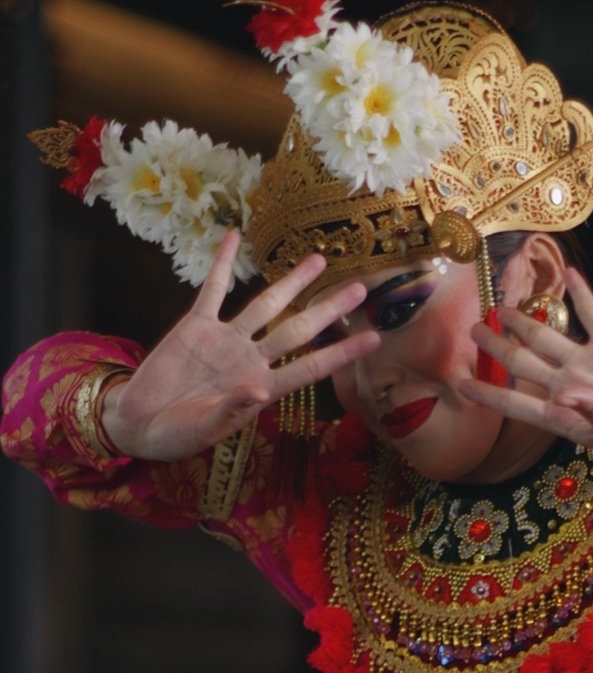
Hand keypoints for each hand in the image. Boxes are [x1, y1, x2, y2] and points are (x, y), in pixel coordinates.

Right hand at [102, 230, 378, 461]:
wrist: (140, 422)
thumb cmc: (177, 434)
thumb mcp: (203, 429)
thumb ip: (231, 410)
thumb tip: (258, 392)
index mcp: (260, 389)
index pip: (310, 368)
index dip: (341, 353)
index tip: (373, 338)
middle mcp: (250, 360)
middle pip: (297, 329)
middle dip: (327, 310)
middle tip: (359, 289)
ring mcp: (226, 340)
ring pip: (265, 304)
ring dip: (290, 282)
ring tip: (318, 259)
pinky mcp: (196, 326)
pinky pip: (213, 290)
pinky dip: (223, 264)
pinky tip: (234, 237)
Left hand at [463, 267, 592, 469]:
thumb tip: (565, 393)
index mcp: (568, 417)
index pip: (519, 404)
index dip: (490, 394)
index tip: (460, 385)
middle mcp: (573, 386)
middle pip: (524, 361)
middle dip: (497, 346)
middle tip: (473, 328)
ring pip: (548, 335)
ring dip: (524, 319)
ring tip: (500, 303)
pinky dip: (579, 294)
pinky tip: (566, 276)